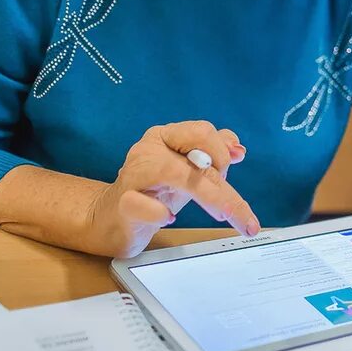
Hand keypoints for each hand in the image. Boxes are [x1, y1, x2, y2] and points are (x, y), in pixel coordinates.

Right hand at [86, 120, 253, 257]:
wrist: (114, 219)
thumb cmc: (156, 191)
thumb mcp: (191, 171)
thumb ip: (214, 154)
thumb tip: (238, 150)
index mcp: (167, 135)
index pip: (203, 131)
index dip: (222, 152)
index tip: (232, 170)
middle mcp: (149, 148)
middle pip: (195, 154)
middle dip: (222, 181)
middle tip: (234, 210)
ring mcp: (134, 174)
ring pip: (176, 174)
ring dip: (207, 195)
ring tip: (221, 214)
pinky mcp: (122, 203)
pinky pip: (142, 204)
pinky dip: (159, 213)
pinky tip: (167, 219)